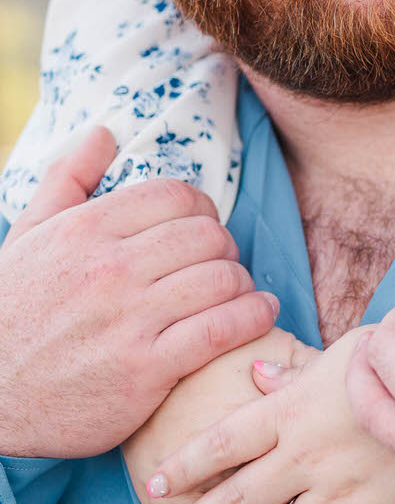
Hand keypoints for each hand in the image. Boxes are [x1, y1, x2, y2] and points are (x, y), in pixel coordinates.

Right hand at [0, 127, 279, 457]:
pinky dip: (253, 316)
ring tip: (238, 291)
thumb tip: (104, 132)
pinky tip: (260, 312)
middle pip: (207, 235)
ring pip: (222, 278)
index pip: (176, 196)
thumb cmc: (12, 314)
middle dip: (224, 246)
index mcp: (85, 230)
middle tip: (219, 263)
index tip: (202, 226)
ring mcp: (130, 321)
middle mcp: (110, 269)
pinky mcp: (147, 370)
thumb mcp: (27, 236)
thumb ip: (67, 179)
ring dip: (242, 283)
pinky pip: (222, 329)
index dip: (201, 208)